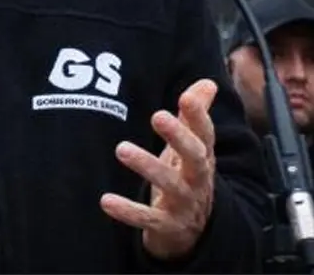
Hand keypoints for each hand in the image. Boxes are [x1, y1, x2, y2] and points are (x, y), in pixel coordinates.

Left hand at [100, 79, 217, 260]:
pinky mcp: (166, 226)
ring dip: (147, 166)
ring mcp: (184, 204)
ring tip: (122, 149)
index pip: (205, 133)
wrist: (192, 232)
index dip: (199, 115)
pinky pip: (147, 219)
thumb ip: (197, 115)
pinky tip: (106, 200)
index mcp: (203, 157)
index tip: (186, 97)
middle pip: (194, 156)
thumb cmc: (186, 177)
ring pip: (170, 185)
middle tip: (157, 115)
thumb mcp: (193, 148)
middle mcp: (198, 179)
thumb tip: (207, 82)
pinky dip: (127, 211)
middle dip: (178, 136)